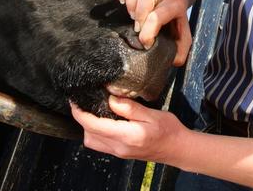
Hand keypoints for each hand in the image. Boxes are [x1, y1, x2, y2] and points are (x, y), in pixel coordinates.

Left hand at [71, 96, 185, 162]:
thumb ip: (130, 108)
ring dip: (88, 127)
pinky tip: (103, 120)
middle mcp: (119, 147)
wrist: (178, 149)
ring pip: (93, 142)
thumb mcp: (152, 114)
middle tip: (83, 101)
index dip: (80, 113)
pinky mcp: (121, 153)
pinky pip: (101, 144)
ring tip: (92, 109)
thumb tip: (110, 98)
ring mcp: (119, 152)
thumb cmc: (169, 130)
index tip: (74, 101)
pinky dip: (96, 132)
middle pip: (89, 135)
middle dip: (82, 118)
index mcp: (127, 136)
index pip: (94, 126)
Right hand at [114, 0, 191, 65]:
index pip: (157, 16)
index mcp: (175, 4)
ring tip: (133, 15)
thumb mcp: (183, 33)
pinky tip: (121, 0)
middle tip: (139, 26)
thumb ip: (181, 49)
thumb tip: (173, 61)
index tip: (145, 43)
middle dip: (139, 14)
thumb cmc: (175, 18)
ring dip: (131, 2)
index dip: (147, 33)